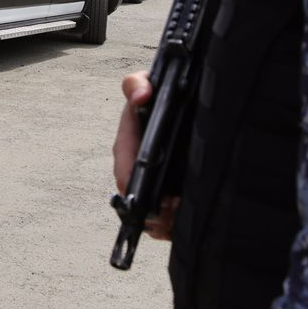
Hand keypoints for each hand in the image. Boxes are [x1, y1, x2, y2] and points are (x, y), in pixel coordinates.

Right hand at [112, 70, 180, 240]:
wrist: (180, 98)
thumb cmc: (159, 92)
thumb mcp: (145, 82)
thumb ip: (136, 84)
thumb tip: (140, 95)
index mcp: (127, 143)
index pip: (124, 175)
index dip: (136, 191)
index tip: (158, 197)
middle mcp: (136, 165)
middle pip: (137, 200)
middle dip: (153, 211)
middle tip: (175, 208)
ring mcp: (152, 179)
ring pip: (150, 213)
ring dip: (163, 221)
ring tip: (181, 216)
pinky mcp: (168, 189)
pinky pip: (164, 217)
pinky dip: (171, 226)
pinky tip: (183, 222)